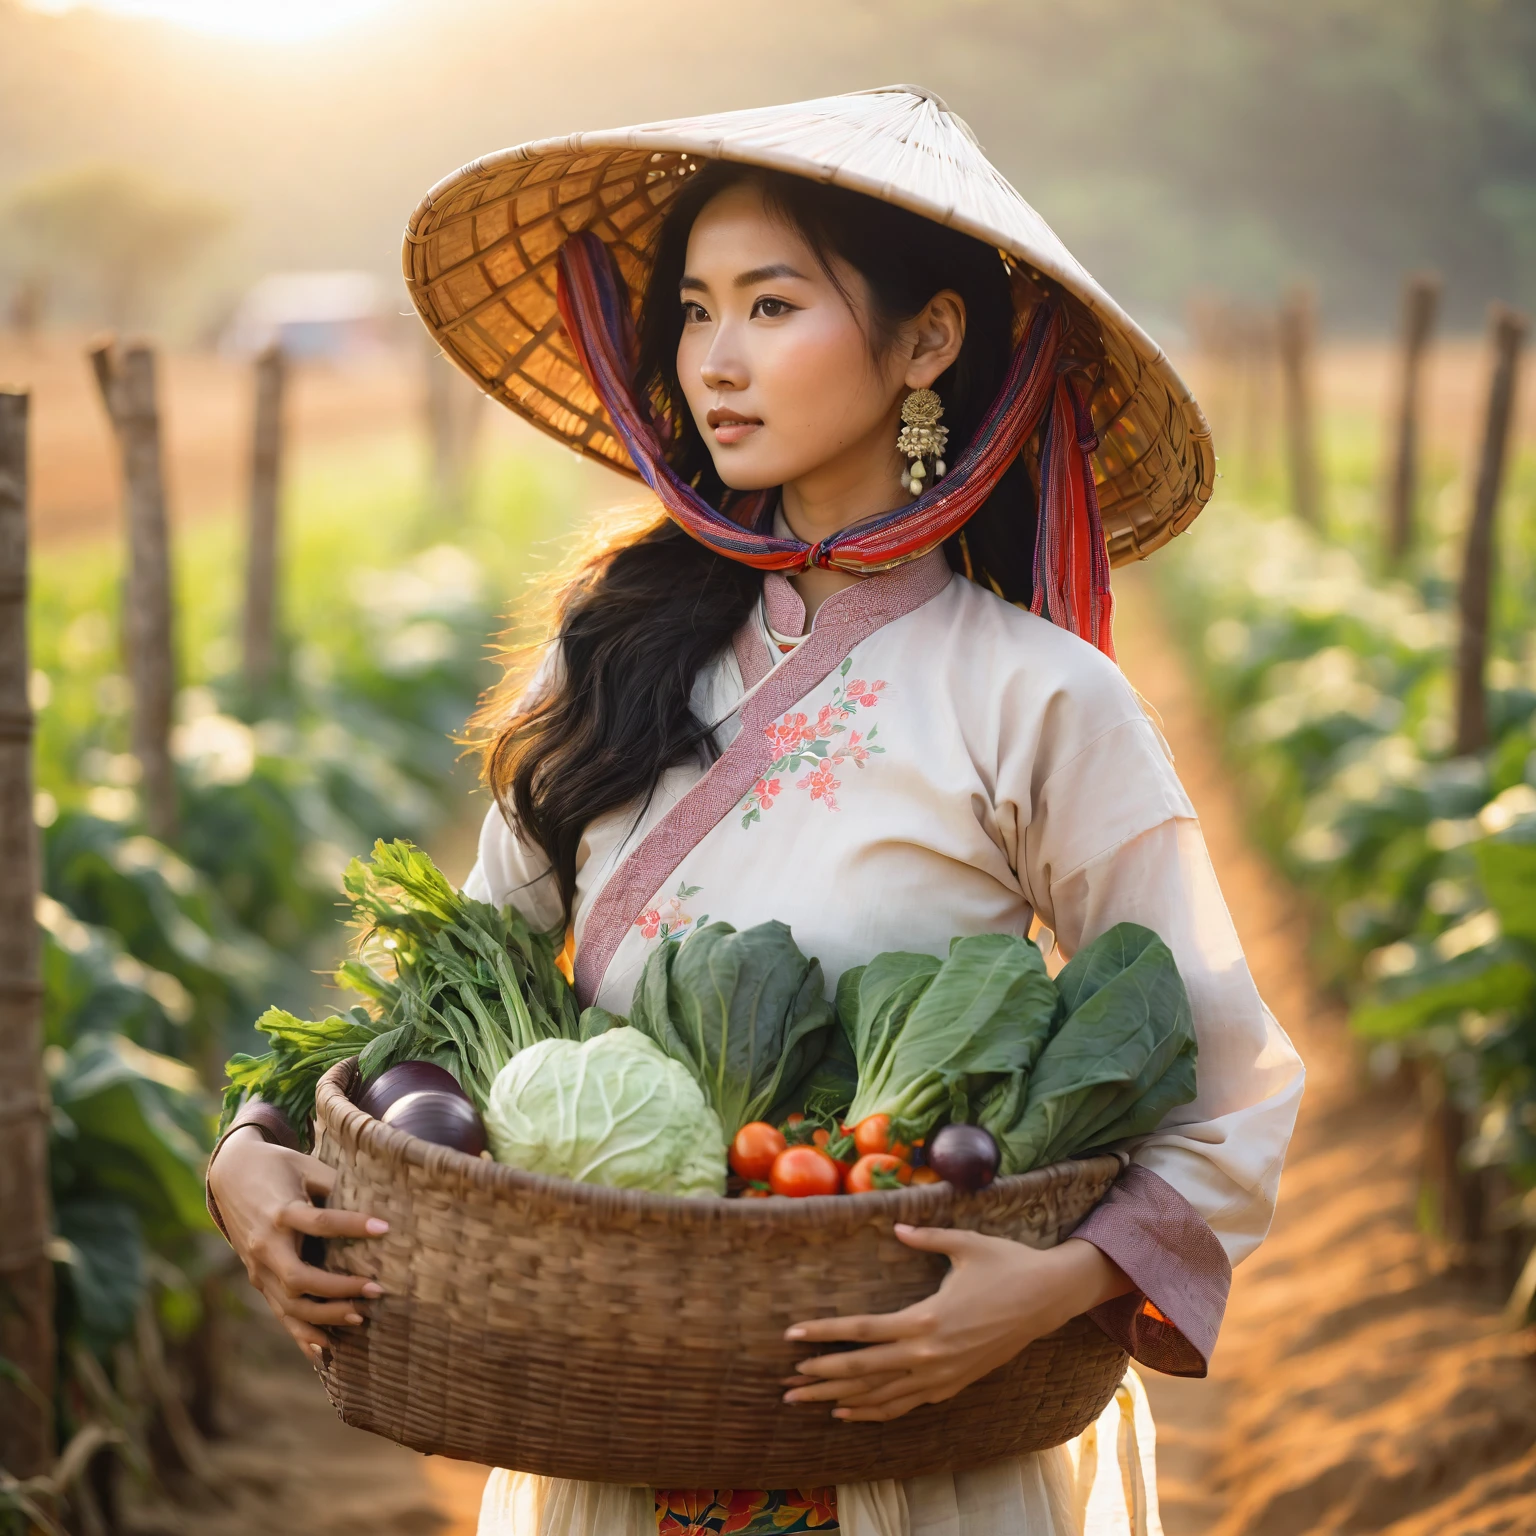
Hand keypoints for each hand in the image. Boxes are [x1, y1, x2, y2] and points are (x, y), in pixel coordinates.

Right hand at [208, 1126, 387, 1361]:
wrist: (230, 1174)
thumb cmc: (279, 1166)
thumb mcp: (306, 1165)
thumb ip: (335, 1185)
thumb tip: (377, 1203)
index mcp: (280, 1211)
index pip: (319, 1223)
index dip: (352, 1225)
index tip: (385, 1228)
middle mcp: (265, 1244)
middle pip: (298, 1279)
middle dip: (339, 1289)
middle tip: (377, 1289)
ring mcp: (258, 1267)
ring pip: (288, 1304)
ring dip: (325, 1317)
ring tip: (361, 1318)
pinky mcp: (257, 1279)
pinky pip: (280, 1313)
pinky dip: (302, 1335)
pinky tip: (326, 1353)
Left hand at [781, 1229, 1129, 1423]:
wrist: (1048, 1299)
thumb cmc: (1006, 1263)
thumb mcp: (964, 1243)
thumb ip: (925, 1237)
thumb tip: (896, 1228)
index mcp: (925, 1318)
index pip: (862, 1330)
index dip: (824, 1332)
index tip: (791, 1334)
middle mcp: (929, 1354)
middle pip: (863, 1370)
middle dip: (821, 1377)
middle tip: (785, 1386)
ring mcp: (942, 1375)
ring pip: (880, 1394)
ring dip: (840, 1398)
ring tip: (806, 1401)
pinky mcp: (953, 1384)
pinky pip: (905, 1404)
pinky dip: (874, 1410)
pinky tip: (849, 1412)